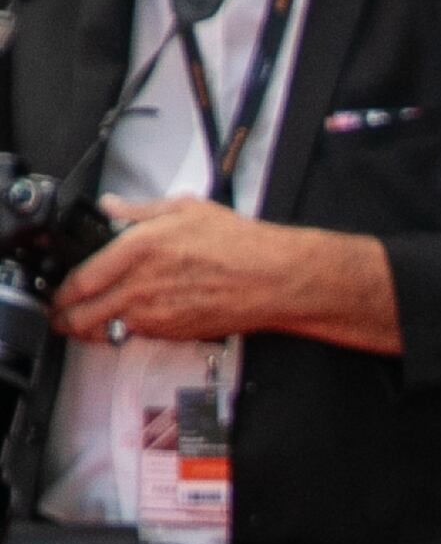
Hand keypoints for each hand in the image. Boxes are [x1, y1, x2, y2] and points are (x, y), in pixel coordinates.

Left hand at [54, 197, 308, 343]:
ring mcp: (154, 315)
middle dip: (65, 316)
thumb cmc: (242, 244)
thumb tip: (113, 207)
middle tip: (63, 313)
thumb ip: (141, 210)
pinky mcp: (171, 333)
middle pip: (80, 314)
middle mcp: (140, 286)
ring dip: (90, 328)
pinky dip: (126, 331)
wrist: (276, 279)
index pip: (80, 278)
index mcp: (139, 249)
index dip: (62, 289)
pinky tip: (134, 318)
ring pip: (102, 332)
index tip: (62, 289)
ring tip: (90, 320)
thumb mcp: (188, 209)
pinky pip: (134, 337)